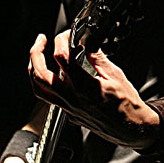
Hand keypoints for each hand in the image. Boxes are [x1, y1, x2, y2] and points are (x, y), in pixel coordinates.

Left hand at [29, 31, 158, 148]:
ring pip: (38, 88)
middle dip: (36, 52)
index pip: (62, 58)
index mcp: (84, 87)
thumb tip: (88, 43)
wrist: (130, 128)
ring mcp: (68, 107)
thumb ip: (98, 58)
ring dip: (33, 68)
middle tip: (41, 39)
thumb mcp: (116, 75)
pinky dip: (42, 83)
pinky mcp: (68, 113)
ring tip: (36, 55)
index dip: (62, 40)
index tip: (68, 34)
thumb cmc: (126, 105)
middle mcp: (71, 99)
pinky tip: (48, 74)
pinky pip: (47, 97)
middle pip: (40, 74)